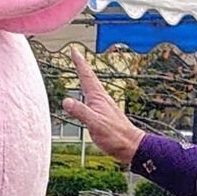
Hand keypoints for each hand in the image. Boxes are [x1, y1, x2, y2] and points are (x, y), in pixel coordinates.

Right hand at [60, 49, 143, 166]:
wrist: (130, 145)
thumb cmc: (115, 136)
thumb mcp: (95, 124)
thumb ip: (81, 112)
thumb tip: (66, 101)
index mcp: (98, 98)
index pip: (86, 77)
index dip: (80, 63)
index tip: (74, 51)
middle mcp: (101, 99)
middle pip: (89, 78)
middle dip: (82, 66)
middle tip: (75, 55)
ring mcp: (103, 106)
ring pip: (92, 87)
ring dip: (85, 78)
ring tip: (80, 71)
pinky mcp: (104, 114)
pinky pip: (92, 98)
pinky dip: (87, 91)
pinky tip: (87, 96)